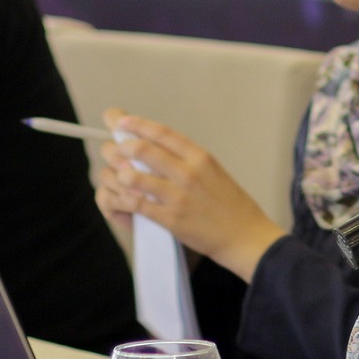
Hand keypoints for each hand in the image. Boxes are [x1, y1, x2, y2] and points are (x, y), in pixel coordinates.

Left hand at [95, 110, 283, 273]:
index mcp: (201, 157)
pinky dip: (122, 199)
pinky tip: (120, 197)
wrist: (245, 236)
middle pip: (142, 150)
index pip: (162, 132)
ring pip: (133, 176)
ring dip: (117, 174)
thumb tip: (155, 146)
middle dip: (119, 147)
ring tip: (116, 176)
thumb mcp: (214, 172)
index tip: (120, 122)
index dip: (137, 124)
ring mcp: (178, 196)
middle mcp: (188, 173)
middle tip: (113, 150)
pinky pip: (136, 203)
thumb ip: (186, 159)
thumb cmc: (230, 205)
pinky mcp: (170, 218)